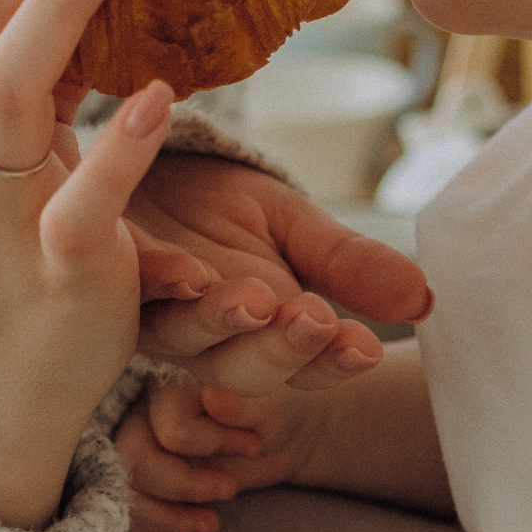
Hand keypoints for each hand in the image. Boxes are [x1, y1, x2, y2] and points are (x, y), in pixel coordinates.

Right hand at [119, 377, 330, 531]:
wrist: (272, 439)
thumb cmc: (273, 415)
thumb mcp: (268, 408)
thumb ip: (242, 405)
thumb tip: (215, 399)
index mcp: (172, 387)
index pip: (171, 428)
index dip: (211, 446)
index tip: (253, 446)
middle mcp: (144, 414)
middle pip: (135, 459)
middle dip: (183, 487)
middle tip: (230, 491)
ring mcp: (138, 449)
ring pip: (126, 488)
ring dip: (165, 518)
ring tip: (211, 526)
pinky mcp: (141, 480)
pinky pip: (126, 511)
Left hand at [126, 153, 431, 396]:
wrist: (138, 163)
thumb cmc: (217, 207)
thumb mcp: (295, 229)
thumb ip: (349, 265)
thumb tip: (425, 300)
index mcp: (260, 335)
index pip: (304, 365)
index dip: (332, 362)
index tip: (364, 348)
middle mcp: (203, 337)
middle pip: (243, 369)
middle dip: (283, 348)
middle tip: (317, 321)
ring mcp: (151, 308)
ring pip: (185, 334)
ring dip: (221, 321)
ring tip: (256, 301)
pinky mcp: (107, 264)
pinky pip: (132, 283)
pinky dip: (160, 278)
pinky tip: (187, 272)